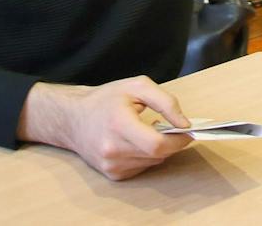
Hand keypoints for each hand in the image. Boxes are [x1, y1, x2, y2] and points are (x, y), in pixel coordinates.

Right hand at [18, 77, 192, 180]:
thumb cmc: (106, 99)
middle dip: (172, 143)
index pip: (157, 144)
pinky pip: (142, 167)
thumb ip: (166, 102)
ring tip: (150, 132)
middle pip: (157, 155)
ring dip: (159, 149)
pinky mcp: (112, 174)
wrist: (73, 118)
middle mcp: (113, 150)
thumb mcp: (137, 86)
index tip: (188, 131)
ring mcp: (111, 165)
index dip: (179, 140)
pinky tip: (138, 142)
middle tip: (173, 128)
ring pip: (152, 163)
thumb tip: (185, 124)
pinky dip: (147, 156)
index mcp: (119, 124)